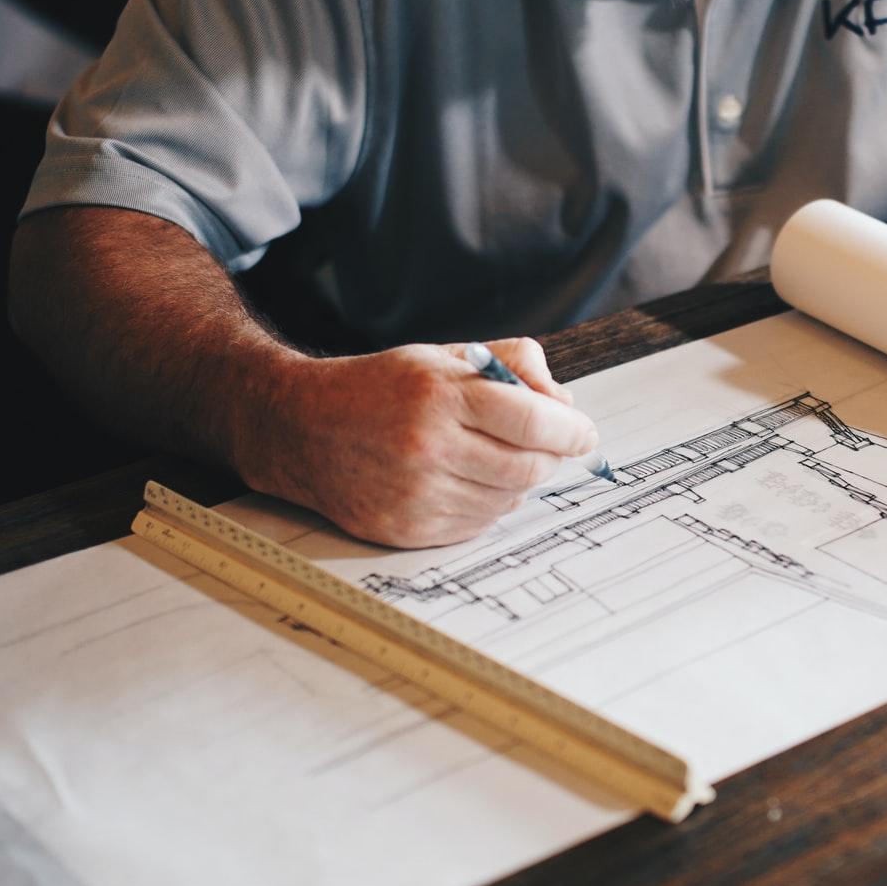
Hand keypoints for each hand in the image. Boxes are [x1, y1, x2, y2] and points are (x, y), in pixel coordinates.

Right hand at [237, 338, 597, 547]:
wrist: (302, 428)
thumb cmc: (380, 388)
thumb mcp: (443, 356)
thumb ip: (511, 364)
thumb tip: (564, 402)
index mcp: (440, 395)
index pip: (534, 421)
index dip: (572, 431)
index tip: (584, 433)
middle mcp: (428, 447)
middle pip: (529, 467)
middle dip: (550, 457)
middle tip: (546, 445)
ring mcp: (416, 494)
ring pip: (508, 500)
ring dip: (517, 481)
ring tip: (493, 457)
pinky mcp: (407, 529)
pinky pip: (478, 525)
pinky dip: (487, 505)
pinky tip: (467, 481)